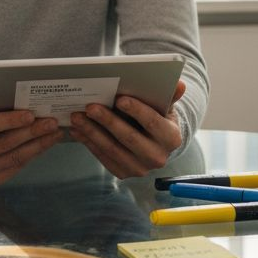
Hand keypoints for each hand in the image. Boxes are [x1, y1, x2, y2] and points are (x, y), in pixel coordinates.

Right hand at [0, 95, 62, 185]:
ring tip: (55, 132)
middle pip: (5, 143)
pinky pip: (16, 166)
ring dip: (38, 144)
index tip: (30, 114)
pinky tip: (45, 143)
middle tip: (51, 122)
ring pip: (14, 157)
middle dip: (31, 132)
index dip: (9, 121)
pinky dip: (33, 154)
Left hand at [70, 81, 185, 178]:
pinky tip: (77, 130)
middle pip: (129, 138)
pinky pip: (103, 157)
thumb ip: (169, 95)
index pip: (153, 122)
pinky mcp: (123, 173)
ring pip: (112, 149)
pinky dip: (88, 143)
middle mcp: (158, 157)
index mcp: (171, 138)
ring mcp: (140, 169)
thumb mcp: (165, 106)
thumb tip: (180, 84)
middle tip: (90, 106)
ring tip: (77, 116)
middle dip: (108, 121)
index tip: (119, 98)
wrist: (155, 144)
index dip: (136, 110)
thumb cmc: (158, 117)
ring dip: (92, 132)